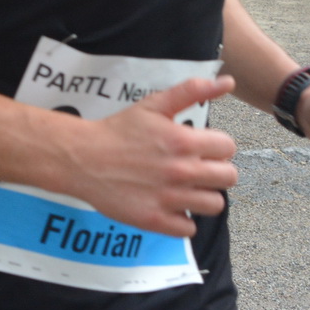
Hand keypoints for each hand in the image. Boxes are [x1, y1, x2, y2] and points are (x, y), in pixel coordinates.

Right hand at [62, 76, 238, 237]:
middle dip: (215, 171)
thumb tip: (228, 80)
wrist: (81, 157)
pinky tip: (169, 205)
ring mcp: (169, 198)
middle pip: (228, 177)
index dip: (216, 146)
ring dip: (203, 196)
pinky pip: (189, 228)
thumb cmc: (118, 130)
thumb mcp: (154, 104)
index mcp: (184, 141)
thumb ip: (192, 90)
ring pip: (214, 205)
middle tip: (195, 168)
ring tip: (184, 188)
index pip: (228, 147)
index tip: (200, 147)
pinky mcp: (155, 219)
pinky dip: (182, 219)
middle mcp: (181, 171)